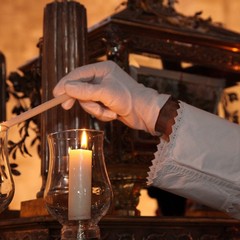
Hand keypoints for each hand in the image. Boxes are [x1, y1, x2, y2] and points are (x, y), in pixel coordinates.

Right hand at [53, 61, 169, 134]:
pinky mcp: (106, 103)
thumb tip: (66, 87)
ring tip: (109, 112)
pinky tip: (113, 114)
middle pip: (81, 88)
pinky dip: (103, 114)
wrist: (144, 112)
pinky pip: (96, 109)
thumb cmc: (129, 98)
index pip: (78, 74)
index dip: (65, 83)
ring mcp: (104, 92)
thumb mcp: (105, 93)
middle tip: (66, 106)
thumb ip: (84, 90)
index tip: (55, 94)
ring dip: (96, 110)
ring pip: (88, 101)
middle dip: (81, 100)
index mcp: (102, 69)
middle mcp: (102, 79)